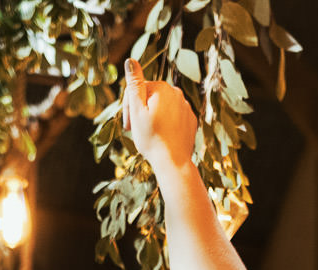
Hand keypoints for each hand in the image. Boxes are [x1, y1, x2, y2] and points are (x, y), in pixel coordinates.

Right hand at [123, 58, 197, 175]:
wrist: (174, 162)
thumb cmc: (151, 138)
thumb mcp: (137, 111)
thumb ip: (134, 84)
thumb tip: (130, 60)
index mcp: (162, 88)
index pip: (137, 90)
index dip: (128, 108)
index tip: (126, 126)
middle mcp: (176, 93)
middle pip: (150, 97)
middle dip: (141, 111)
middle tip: (135, 132)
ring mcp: (186, 106)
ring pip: (162, 107)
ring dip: (153, 117)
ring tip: (150, 135)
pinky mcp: (190, 119)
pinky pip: (174, 117)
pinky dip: (166, 124)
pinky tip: (162, 137)